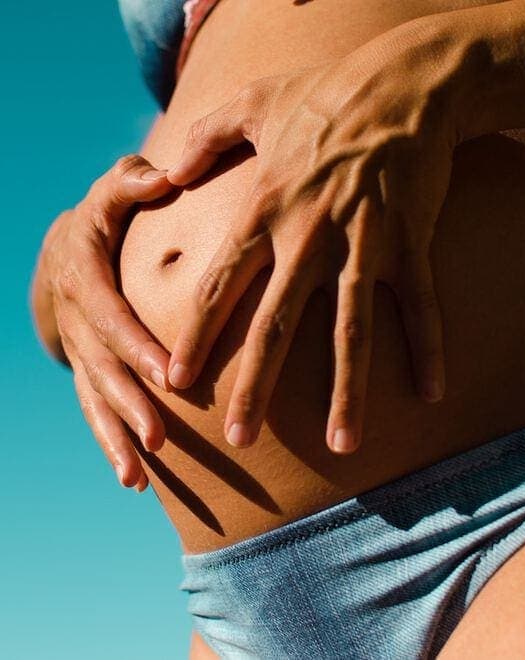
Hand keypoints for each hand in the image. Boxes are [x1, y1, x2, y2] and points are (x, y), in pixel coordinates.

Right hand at [39, 155, 174, 488]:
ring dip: (116, 437)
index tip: (169, 374)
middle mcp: (77, 321)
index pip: (110, 315)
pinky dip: (111, 444)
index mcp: (84, 276)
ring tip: (139, 474)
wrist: (66, 253)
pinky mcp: (88, 371)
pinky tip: (135, 479)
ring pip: (95, 399)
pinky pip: (96, 411)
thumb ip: (132, 184)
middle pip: (102, 368)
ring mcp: (80, 352)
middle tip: (160, 436)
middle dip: (130, 403)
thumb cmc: (104, 220)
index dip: (135, 345)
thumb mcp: (110, 194)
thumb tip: (166, 175)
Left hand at [166, 19, 461, 453]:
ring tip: (343, 444)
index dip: (197, 337)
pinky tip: (431, 394)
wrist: (403, 83)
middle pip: (276, 325)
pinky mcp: (411, 243)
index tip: (177, 382)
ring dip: (346, 391)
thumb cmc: (326, 94)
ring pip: (350, 330)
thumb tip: (165, 168)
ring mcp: (363, 244)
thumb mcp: (252, 103)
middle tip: (238, 439)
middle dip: (255, 386)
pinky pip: (420, 307)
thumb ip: (204, 138)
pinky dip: (427, 350)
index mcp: (267, 210)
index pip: (222, 286)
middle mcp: (309, 237)